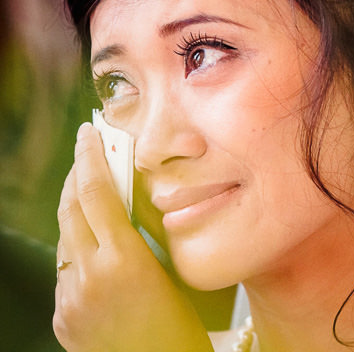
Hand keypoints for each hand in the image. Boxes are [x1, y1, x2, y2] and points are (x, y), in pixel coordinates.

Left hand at [54, 123, 213, 351]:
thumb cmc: (184, 329)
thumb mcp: (176, 273)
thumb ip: (150, 237)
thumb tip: (138, 199)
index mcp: (123, 262)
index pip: (95, 194)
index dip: (90, 158)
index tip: (89, 133)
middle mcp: (88, 278)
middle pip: (70, 210)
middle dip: (76, 175)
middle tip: (87, 149)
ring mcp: (70, 300)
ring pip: (65, 240)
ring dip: (76, 212)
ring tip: (93, 193)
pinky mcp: (62, 319)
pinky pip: (66, 272)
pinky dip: (78, 251)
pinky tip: (96, 247)